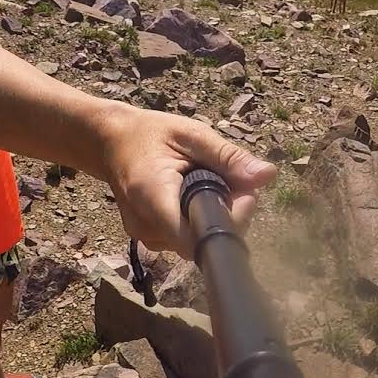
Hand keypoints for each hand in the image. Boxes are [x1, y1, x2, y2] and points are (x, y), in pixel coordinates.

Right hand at [96, 103, 276, 258]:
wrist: (110, 143)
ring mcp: (145, 237)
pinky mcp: (148, 239)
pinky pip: (184, 239)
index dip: (229, 223)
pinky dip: (198, 221)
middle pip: (200, 242)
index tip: (245, 195)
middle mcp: (145, 226)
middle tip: (236, 183)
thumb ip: (228, 157)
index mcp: (152, 196)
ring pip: (195, 243)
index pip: (196, 238)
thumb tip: (267, 175)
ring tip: (212, 184)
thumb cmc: (150, 134)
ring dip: (213, 219)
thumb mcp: (191, 135)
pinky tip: (197, 195)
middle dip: (227, 217)